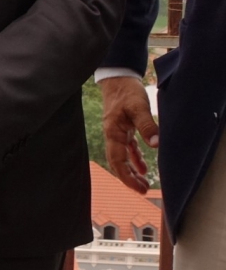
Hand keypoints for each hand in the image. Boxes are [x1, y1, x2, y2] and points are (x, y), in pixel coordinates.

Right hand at [101, 76, 158, 191]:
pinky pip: (127, 149)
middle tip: (143, 190)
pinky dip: (134, 159)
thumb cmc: (126, 92)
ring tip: (144, 183)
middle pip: (117, 163)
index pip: (117, 160)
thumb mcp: (139, 107)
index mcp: (113, 133)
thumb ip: (147, 126)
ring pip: (122, 158)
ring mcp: (116, 133)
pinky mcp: (122, 129)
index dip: (126, 176)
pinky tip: (142, 167)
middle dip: (129, 178)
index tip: (138, 187)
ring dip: (131, 171)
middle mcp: (112, 136)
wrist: (118, 78)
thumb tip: (156, 145)